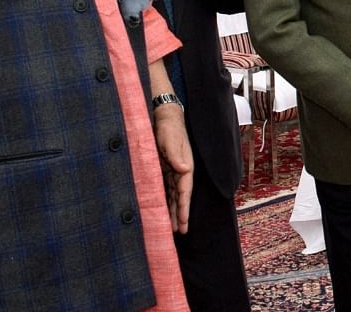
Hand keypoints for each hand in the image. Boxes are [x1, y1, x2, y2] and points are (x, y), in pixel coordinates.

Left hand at [153, 104, 193, 233]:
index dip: (183, 208)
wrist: (166, 117)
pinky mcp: (165, 169)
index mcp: (185, 166)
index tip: (183, 223)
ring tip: (173, 228)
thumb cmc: (169, 128)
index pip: (184, 192)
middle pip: (180, 197)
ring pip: (173, 196)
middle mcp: (181, 171)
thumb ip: (176, 155)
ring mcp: (173, 171)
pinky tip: (164, 210)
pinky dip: (166, 201)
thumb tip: (185, 169)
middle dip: (180, 215)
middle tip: (181, 232)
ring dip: (173, 210)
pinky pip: (166, 189)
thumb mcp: (171, 140)